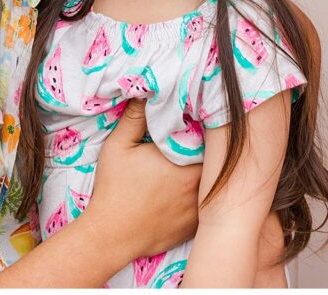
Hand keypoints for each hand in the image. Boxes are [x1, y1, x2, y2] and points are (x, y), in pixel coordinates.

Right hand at [87, 99, 201, 258]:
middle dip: (210, 148)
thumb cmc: (113, 189)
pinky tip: (193, 189)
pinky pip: (208, 205)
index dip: (206, 126)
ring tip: (201, 161)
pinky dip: (205, 195)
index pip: (209, 138)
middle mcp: (199, 186)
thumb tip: (147, 91)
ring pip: (214, 183)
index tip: (198, 116)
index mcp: (184, 163)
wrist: (111, 235)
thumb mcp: (118, 146)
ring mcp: (200, 209)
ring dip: (210, 172)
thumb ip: (135, 116)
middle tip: (200, 137)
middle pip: (216, 161)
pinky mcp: (196, 226)